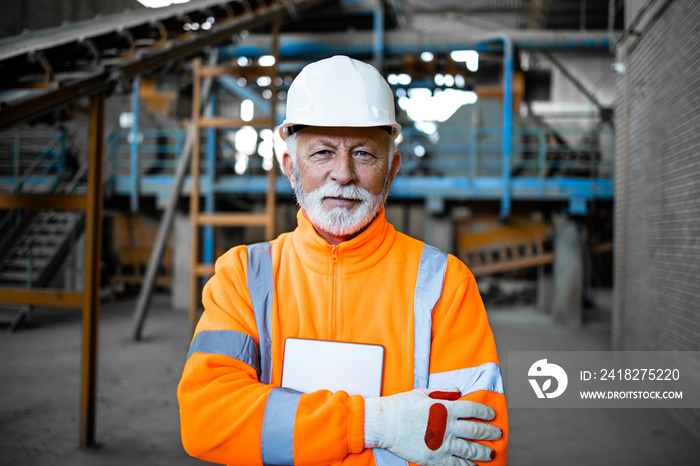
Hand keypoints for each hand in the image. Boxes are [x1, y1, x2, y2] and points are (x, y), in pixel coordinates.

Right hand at [364, 388, 500, 465]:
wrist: (384, 423)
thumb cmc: (402, 406)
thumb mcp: (423, 393)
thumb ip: (443, 393)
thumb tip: (458, 392)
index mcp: (445, 408)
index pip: (473, 410)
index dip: (485, 413)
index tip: (492, 415)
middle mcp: (447, 426)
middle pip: (476, 430)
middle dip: (490, 432)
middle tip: (497, 434)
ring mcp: (441, 443)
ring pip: (469, 450)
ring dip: (482, 452)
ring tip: (490, 453)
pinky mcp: (434, 458)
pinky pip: (455, 464)